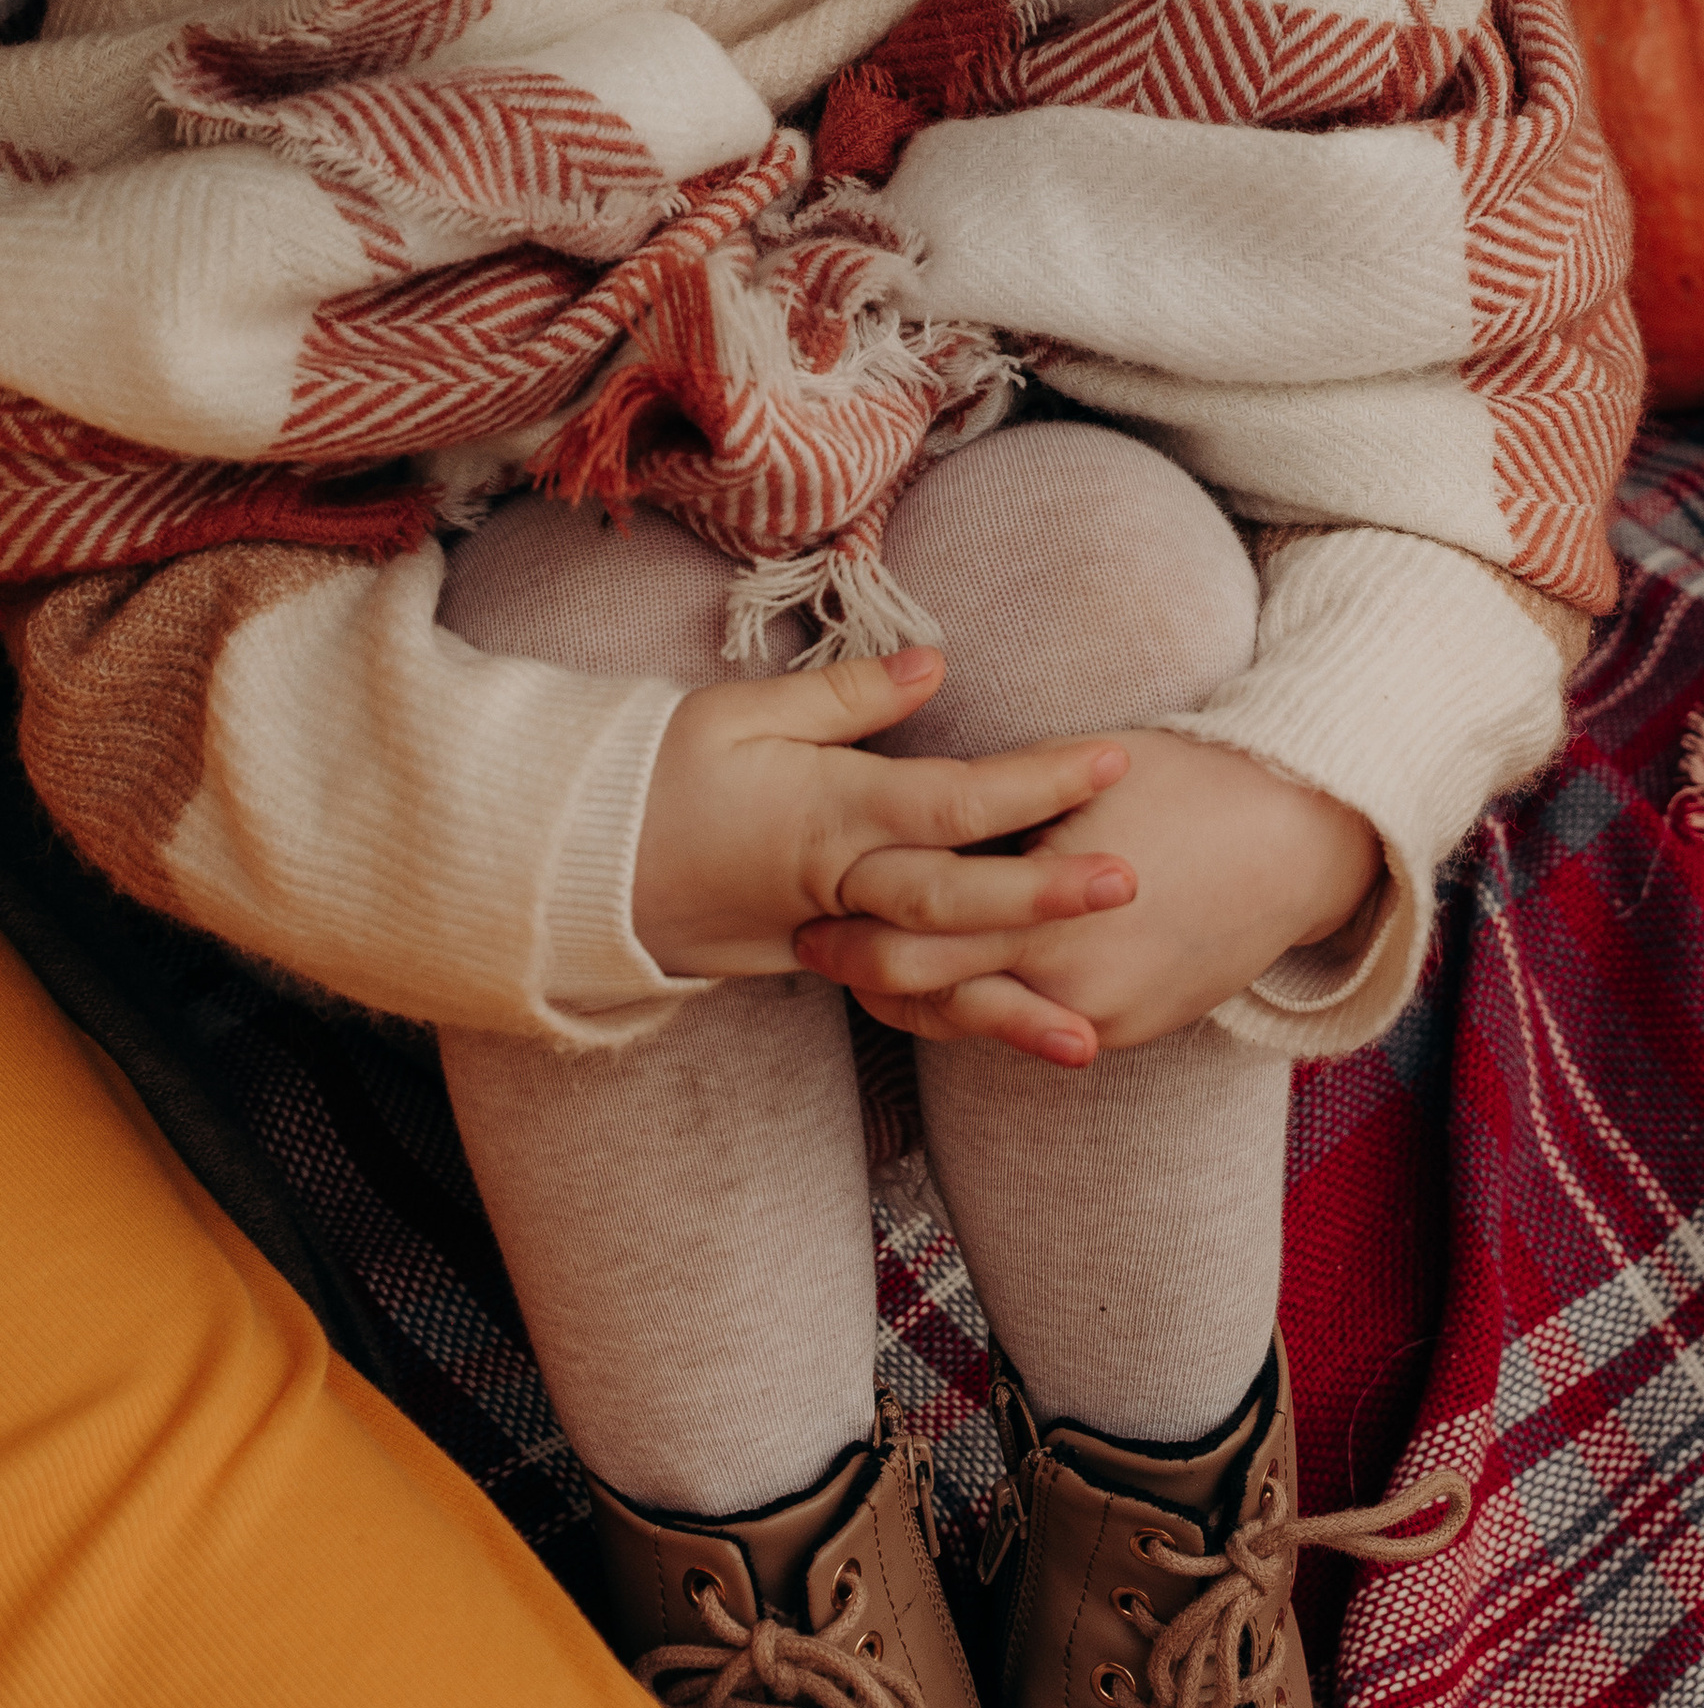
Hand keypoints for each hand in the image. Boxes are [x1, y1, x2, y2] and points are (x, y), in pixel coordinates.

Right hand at [633, 645, 1137, 1057]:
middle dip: (1043, 895)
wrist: (567, 868)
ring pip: (928, 974)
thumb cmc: (656, 771)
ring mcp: (823, 938)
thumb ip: (848, 695)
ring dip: (1009, 1003)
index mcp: (828, 809)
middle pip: (953, 894)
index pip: (950, 797)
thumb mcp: (745, 712)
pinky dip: (955, 1025)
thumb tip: (936, 665)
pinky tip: (1014, 1041)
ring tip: (1091, 1035)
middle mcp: (834, 883)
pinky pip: (894, 1000)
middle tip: (1132, 886)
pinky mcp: (811, 968)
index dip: (1034, 781)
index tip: (1114, 762)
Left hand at [796, 722, 1382, 1055]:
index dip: (851, 914)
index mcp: (1044, 904)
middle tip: (814, 941)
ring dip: (911, 999)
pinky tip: (954, 979)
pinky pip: (1029, 1030)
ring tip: (867, 970)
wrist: (1300, 844)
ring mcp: (1098, 1017)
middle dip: (862, 967)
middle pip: (925, 991)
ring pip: (969, 1025)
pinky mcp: (1124, 1034)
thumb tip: (908, 813)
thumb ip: (994, 803)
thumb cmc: (1192, 782)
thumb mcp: (1084, 775)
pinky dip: (982, 1006)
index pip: (912, 927)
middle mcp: (1065, 978)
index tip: (811, 895)